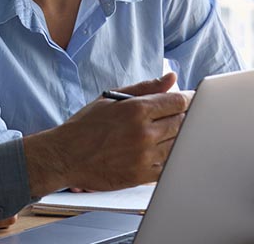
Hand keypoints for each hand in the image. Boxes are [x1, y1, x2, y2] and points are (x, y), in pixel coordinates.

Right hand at [23, 72, 190, 196]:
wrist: (65, 156)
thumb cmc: (86, 125)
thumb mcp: (112, 98)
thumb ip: (145, 87)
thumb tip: (171, 77)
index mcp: (137, 109)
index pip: (178, 101)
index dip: (187, 99)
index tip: (188, 100)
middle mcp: (143, 132)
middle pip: (182, 122)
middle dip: (185, 117)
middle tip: (181, 116)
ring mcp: (144, 156)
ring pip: (178, 144)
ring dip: (179, 138)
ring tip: (168, 133)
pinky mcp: (141, 176)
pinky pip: (168, 166)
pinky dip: (170, 158)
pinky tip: (163, 152)